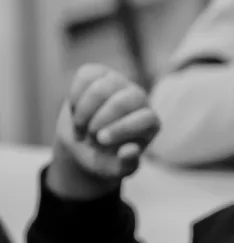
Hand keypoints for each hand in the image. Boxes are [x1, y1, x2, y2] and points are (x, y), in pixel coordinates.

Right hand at [51, 65, 158, 194]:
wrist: (82, 144)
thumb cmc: (104, 158)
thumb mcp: (115, 169)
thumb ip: (126, 165)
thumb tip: (131, 150)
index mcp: (150, 122)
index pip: (146, 118)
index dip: (123, 129)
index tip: (101, 141)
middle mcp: (139, 99)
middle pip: (123, 101)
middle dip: (100, 121)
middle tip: (89, 138)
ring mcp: (119, 83)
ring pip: (101, 88)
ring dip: (84, 112)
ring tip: (80, 128)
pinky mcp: (98, 73)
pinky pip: (85, 77)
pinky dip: (75, 97)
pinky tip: (76, 110)